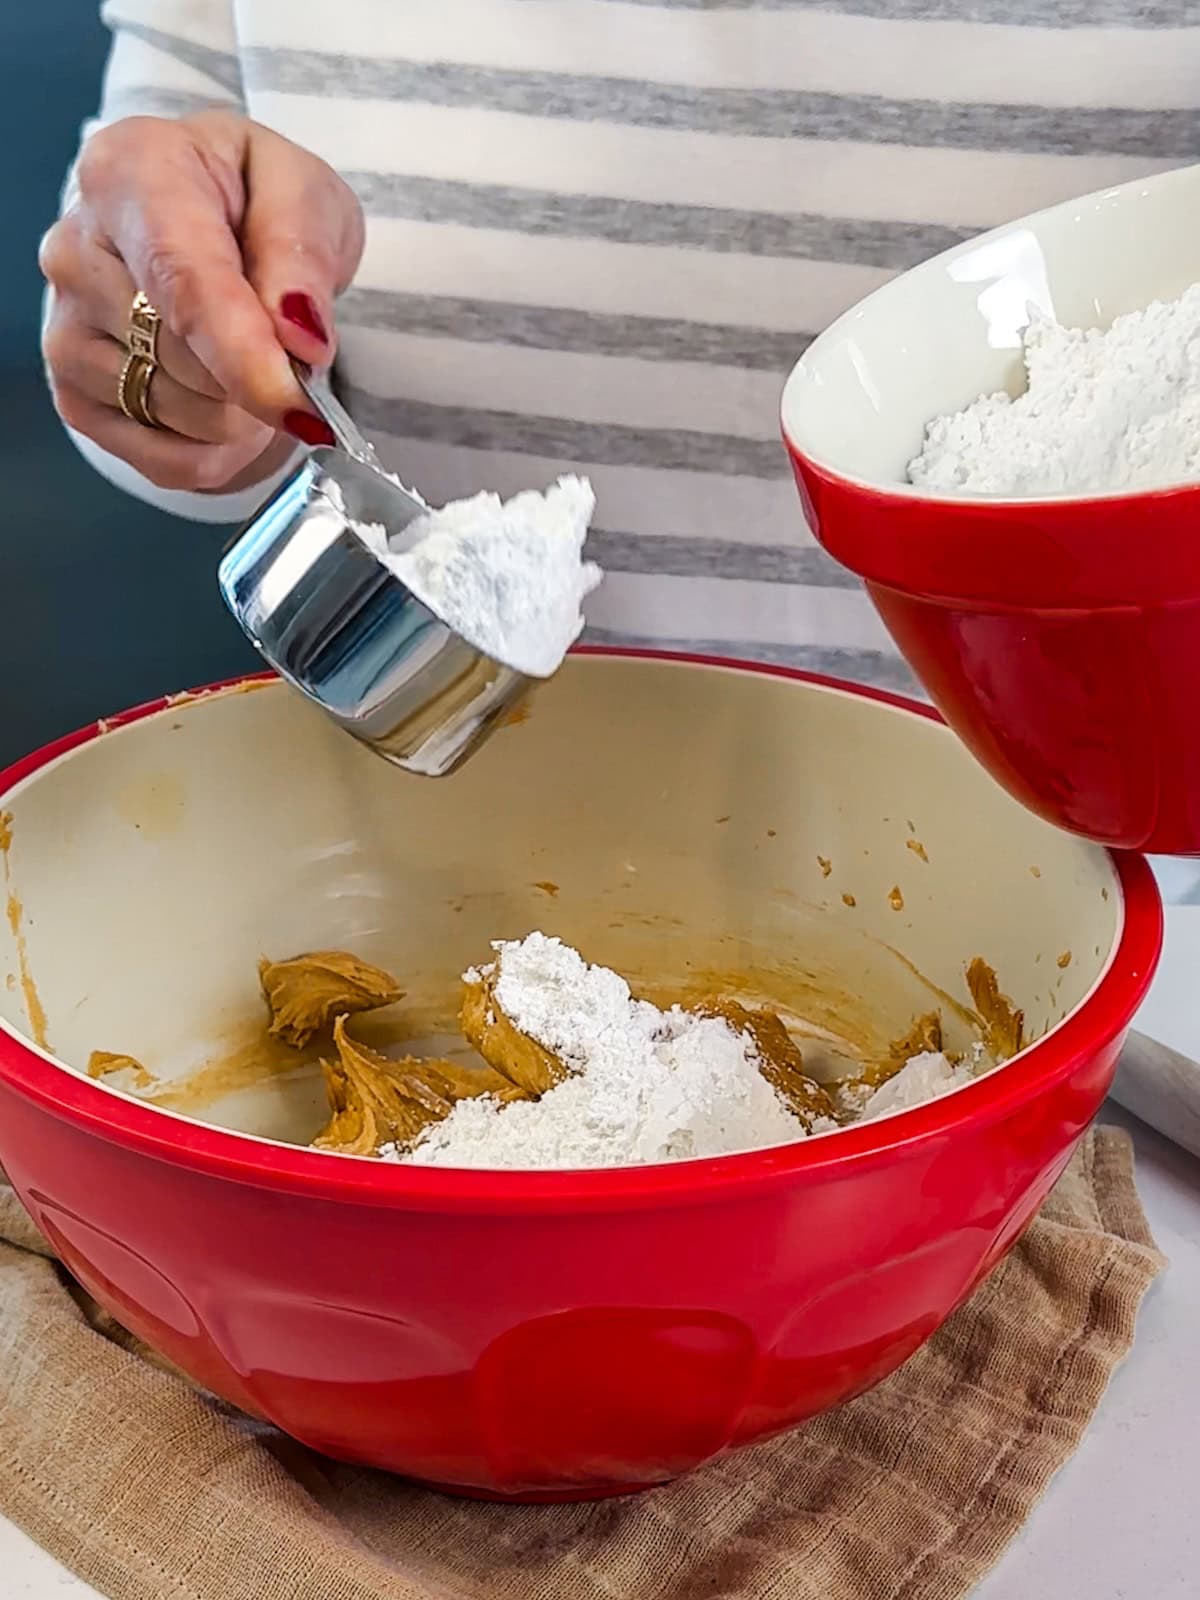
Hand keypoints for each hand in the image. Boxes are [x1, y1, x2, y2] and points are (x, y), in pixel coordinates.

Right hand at [39, 109, 364, 493]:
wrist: (209, 219)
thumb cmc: (252, 199)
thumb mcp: (303, 193)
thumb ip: (302, 253)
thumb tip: (299, 336)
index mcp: (132, 174)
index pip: (183, 284)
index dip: (243, 355)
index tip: (296, 403)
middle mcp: (77, 251)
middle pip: (187, 362)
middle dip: (262, 375)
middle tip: (288, 342)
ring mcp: (67, 330)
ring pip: (184, 418)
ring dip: (246, 414)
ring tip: (251, 359)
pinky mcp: (76, 397)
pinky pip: (169, 462)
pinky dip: (222, 450)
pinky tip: (228, 403)